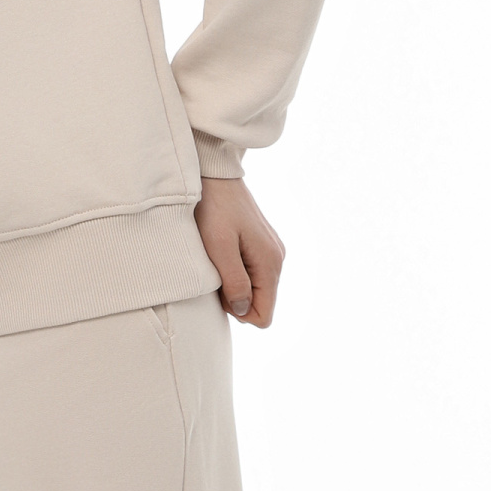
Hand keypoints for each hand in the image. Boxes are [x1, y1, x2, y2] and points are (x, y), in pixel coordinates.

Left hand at [194, 176, 285, 326]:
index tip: (220, 291)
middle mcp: (276, 259)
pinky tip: (221, 252)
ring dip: (233, 283)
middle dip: (234, 298)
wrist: (215, 175)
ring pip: (255, 288)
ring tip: (216, 259)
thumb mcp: (219, 248)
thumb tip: (243, 310)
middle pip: (260, 303)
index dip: (239, 314)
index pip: (264, 315)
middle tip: (214, 272)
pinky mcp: (262, 245)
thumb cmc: (214, 210)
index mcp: (270, 263)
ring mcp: (271, 251)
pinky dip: (235, 270)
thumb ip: (234, 282)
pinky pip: (252, 273)